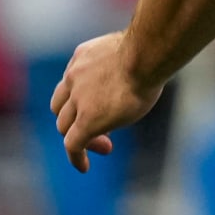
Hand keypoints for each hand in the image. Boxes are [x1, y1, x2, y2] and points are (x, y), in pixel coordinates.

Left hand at [50, 32, 163, 172]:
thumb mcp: (131, 50)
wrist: (147, 53)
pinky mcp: (85, 120)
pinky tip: (84, 167)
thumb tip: (138, 67)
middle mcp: (75, 75)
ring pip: (64, 125)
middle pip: (63, 105)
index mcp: (84, 55)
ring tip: (105, 144)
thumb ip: (123, 62)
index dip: (80, 96)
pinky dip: (76, 157)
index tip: (100, 103)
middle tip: (103, 126)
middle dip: (76, 118)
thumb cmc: (151, 47)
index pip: (72, 81)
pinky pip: (73, 145)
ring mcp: (77, 98)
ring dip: (80, 136)